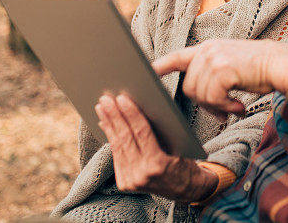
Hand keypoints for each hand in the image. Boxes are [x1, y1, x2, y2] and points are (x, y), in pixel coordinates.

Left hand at [95, 94, 217, 201]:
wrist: (185, 190)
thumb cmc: (185, 162)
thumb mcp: (179, 146)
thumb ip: (160, 131)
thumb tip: (140, 109)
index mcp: (158, 164)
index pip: (142, 133)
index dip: (131, 114)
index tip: (122, 98)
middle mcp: (142, 175)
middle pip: (125, 138)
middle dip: (114, 116)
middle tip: (106, 98)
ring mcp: (131, 181)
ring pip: (117, 146)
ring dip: (108, 124)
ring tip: (102, 107)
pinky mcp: (124, 183)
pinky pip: (116, 155)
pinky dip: (110, 137)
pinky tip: (105, 123)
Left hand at [152, 39, 287, 120]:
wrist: (280, 64)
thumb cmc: (258, 71)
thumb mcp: (230, 67)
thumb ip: (212, 75)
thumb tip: (201, 97)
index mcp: (208, 49)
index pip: (177, 57)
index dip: (160, 67)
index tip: (147, 73)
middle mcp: (207, 50)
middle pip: (188, 87)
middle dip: (205, 104)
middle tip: (223, 110)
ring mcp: (213, 58)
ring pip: (200, 95)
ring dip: (217, 107)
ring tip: (234, 107)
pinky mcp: (221, 68)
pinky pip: (212, 98)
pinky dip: (225, 107)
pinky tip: (238, 106)